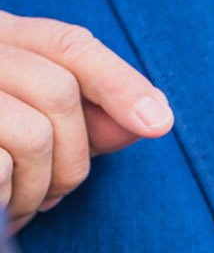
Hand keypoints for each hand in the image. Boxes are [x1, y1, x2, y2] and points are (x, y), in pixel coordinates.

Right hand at [0, 11, 174, 231]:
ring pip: (33, 134)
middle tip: (56, 197)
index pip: (65, 43)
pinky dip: (7, 202)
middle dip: (75, 158)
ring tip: (23, 209)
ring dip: (41, 188)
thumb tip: (149, 119)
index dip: (119, 82)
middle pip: (58, 91)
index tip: (160, 123)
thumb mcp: (25, 121)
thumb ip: (82, 117)